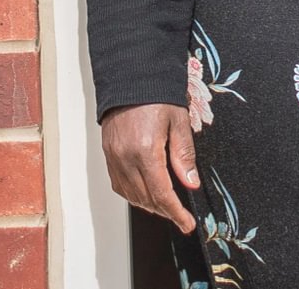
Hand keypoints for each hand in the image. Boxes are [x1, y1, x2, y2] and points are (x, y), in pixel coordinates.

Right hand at [101, 102, 198, 234]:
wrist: (130, 75)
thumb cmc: (155, 94)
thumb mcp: (179, 121)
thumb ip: (184, 155)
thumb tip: (190, 183)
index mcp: (145, 149)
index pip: (161, 193)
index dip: (176, 213)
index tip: (187, 224)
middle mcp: (126, 156)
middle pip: (145, 198)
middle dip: (165, 211)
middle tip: (180, 215)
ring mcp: (114, 155)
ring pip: (130, 195)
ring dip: (148, 205)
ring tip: (165, 206)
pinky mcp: (108, 153)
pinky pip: (118, 184)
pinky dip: (132, 194)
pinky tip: (145, 192)